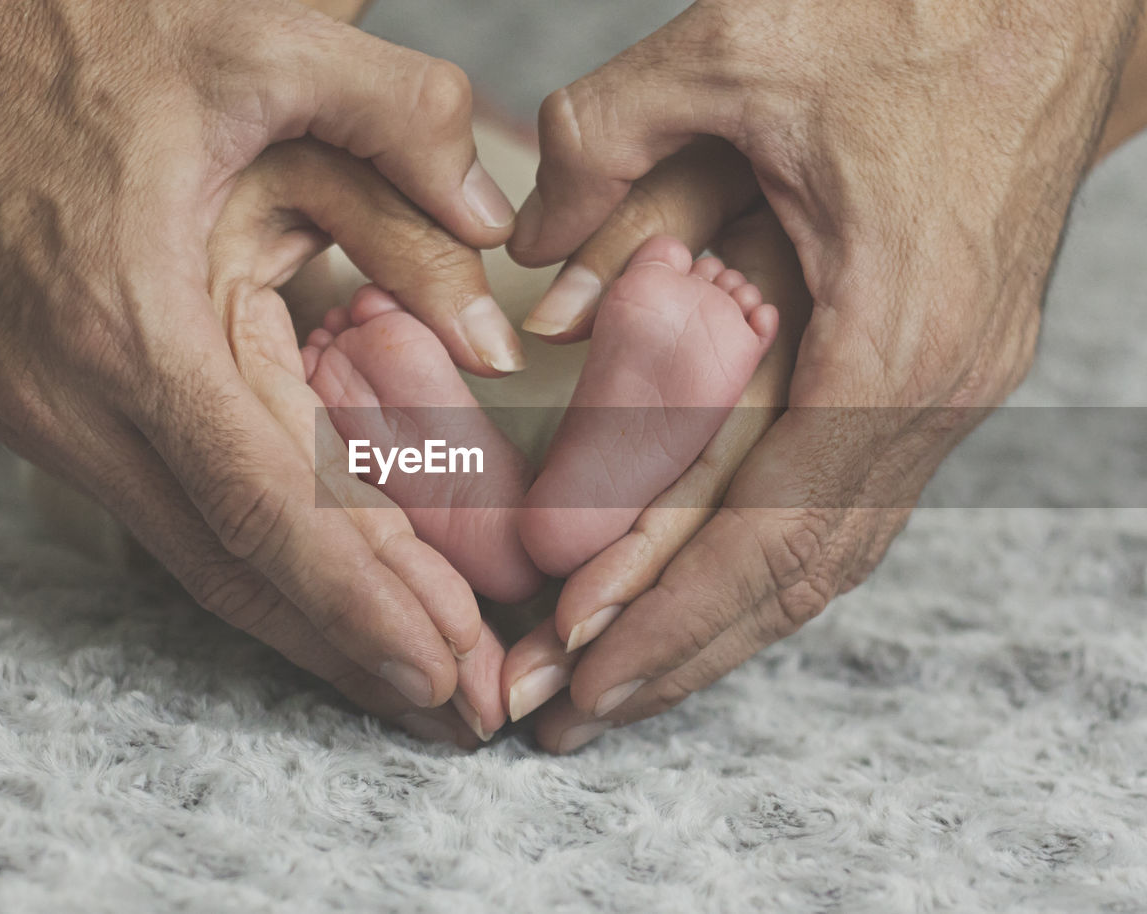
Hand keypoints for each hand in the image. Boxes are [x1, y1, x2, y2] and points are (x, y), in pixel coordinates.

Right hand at [0, 0, 522, 740]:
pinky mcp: (58, 411)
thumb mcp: (264, 46)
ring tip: (413, 677)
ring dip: (314, 628)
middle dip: (360, 650)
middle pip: (243, 570)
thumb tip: (499, 233)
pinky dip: (262, 570)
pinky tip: (324, 598)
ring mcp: (58, 420)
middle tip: (464, 708)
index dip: (368, 602)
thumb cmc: (89, 34)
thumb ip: (405, 123)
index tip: (448, 667)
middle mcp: (83, 404)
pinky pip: (177, 518)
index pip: (274, 508)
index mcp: (134, 327)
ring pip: (206, 562)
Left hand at [506, 0, 1143, 748]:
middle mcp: (934, 386)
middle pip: (796, 571)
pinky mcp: (938, 361)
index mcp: (891, 332)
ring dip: (725, 624)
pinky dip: (773, 561)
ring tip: (628, 682)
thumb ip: (606, 150)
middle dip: (677, 651)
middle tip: (567, 711)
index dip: (659, 604)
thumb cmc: (914, 4)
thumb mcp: (736, 51)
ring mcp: (949, 383)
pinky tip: (714, 595)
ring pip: (830, 551)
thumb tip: (529, 274)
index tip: (574, 662)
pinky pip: (851, 497)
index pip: (760, 523)